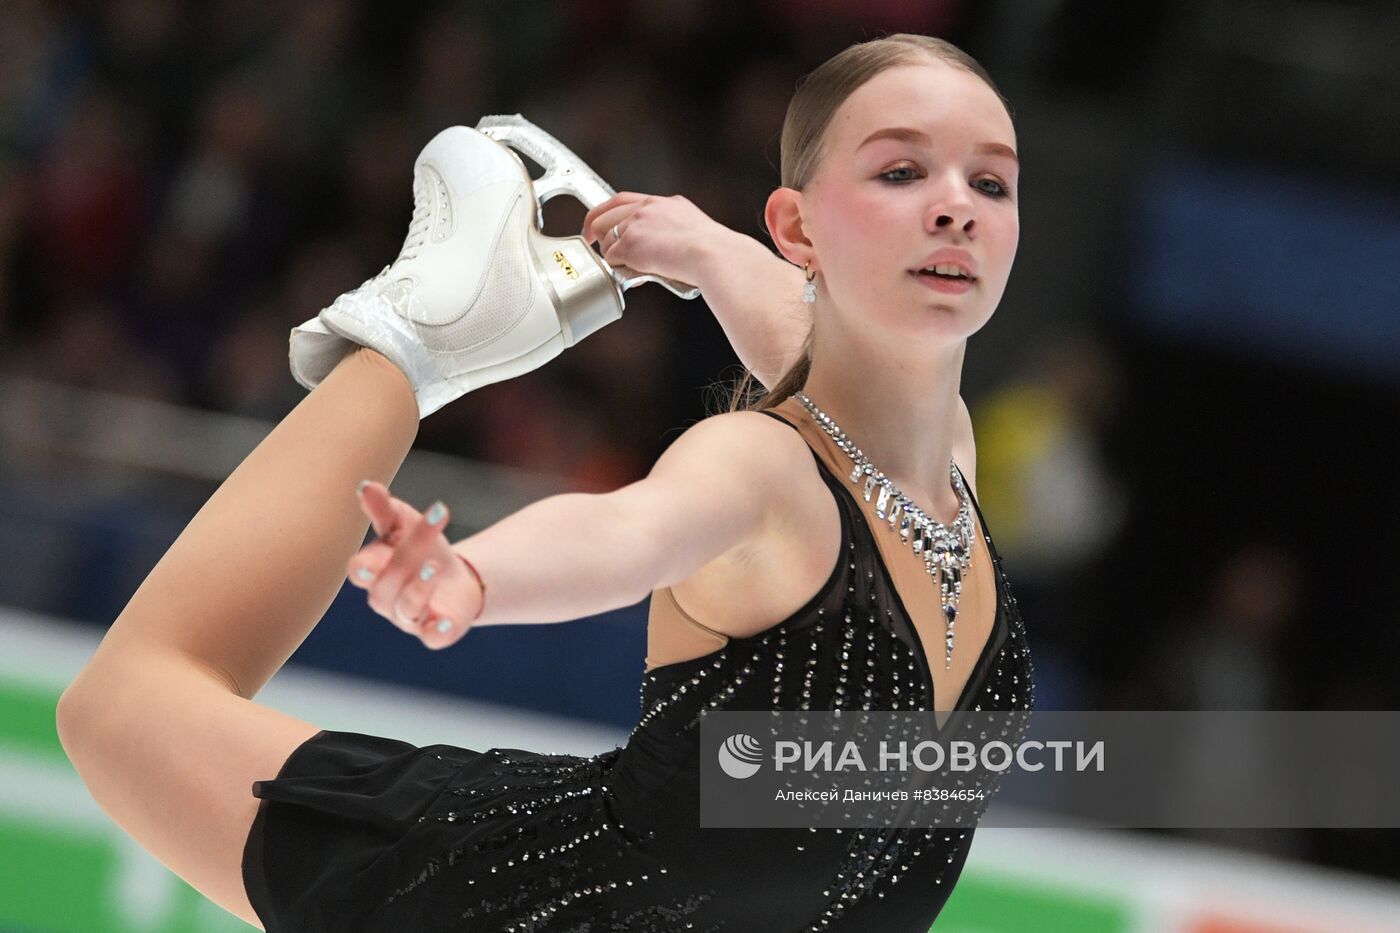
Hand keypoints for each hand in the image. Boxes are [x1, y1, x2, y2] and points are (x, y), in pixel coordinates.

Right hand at [347, 481, 479, 649]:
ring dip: (419, 589)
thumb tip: (366, 486)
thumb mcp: (405, 525)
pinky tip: (445, 621)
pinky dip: (437, 631)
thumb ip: (385, 509)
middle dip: (406, 560)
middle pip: (388, 583)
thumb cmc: (421, 549)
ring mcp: (409, 618)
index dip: (365, 565)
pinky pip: (431, 637)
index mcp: (373, 571)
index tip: (372, 558)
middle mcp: (385, 598)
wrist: (456, 580)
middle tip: (426, 539)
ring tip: (434, 567)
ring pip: (407, 608)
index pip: (363, 567)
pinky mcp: (434, 632)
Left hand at [581, 192, 730, 290]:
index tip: (598, 223)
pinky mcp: (629, 243)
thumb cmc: (713, 251)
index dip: (606, 212)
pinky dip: (620, 270)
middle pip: (605, 216)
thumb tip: (664, 246)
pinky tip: (637, 275)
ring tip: (632, 268)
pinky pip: (612, 259)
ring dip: (614, 256)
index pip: (623, 200)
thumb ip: (673, 230)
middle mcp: (646, 208)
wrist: (713, 255)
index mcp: (663, 203)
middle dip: (599, 235)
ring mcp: (635, 224)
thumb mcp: (693, 228)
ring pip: (606, 240)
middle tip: (602, 250)